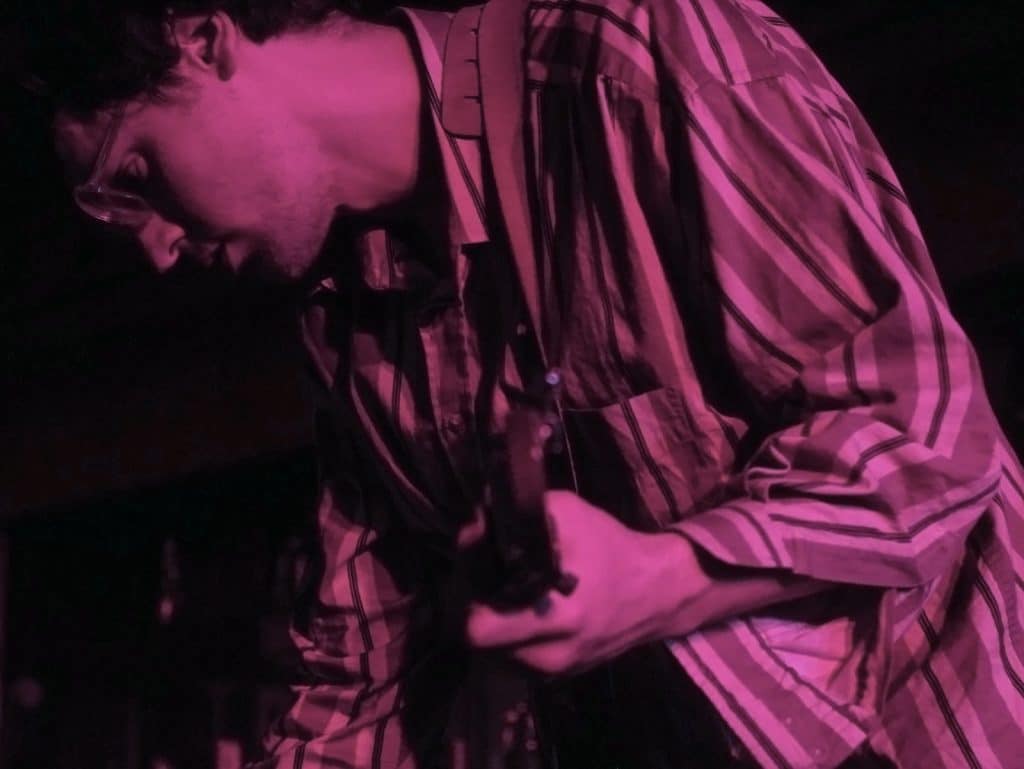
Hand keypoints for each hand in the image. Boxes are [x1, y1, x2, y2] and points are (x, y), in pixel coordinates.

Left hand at [464, 490, 702, 674]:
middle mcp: (549, 655)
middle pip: (474, 641)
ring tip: (501, 590)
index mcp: (557, 617)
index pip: (478, 627)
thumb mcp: (571, 514)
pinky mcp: (553, 680)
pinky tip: (518, 610)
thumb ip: (518, 515)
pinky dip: (505, 636)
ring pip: (488, 653)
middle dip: (471, 604)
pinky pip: (509, 660)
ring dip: (486, 622)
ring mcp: (551, 673)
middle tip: (483, 574)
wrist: (656, 593)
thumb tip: (476, 517)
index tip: (477, 559)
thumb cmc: (611, 548)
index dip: (468, 587)